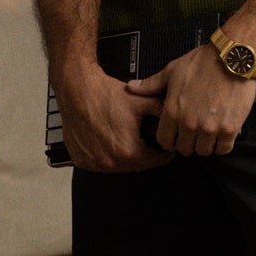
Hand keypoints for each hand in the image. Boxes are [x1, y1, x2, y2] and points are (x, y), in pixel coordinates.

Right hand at [53, 63, 171, 172]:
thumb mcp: (143, 102)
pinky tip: (105, 140)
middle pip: (138, 165)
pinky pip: (99, 164)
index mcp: (129, 152)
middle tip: (142, 138)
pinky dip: (104, 156)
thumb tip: (178, 120)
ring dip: (124, 156)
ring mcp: (93, 163)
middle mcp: (110, 162)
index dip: (163, 152)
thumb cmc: (106, 95)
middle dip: (144, 154)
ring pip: (118, 166)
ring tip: (123, 137)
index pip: (157, 161)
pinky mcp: (80, 160)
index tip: (162, 146)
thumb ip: (164, 113)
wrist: (78, 89)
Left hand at [129, 45, 255, 155]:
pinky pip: (223, 149)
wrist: (232, 58)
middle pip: (185, 150)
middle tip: (194, 134)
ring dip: (206, 145)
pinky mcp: (229, 129)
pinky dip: (222, 144)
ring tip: (208, 133)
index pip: (165, 142)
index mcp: (172, 112)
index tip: (177, 136)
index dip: (170, 140)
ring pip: (204, 152)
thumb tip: (131, 87)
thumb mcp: (172, 71)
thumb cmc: (202, 62)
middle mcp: (190, 124)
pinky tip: (222, 133)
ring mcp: (210, 128)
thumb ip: (151, 84)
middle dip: (188, 143)